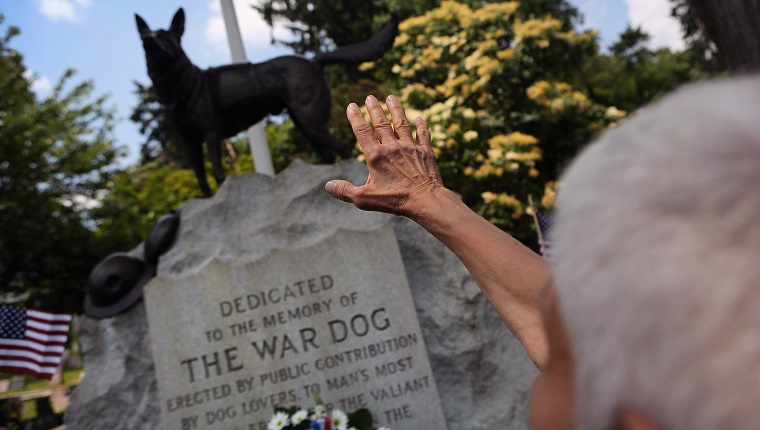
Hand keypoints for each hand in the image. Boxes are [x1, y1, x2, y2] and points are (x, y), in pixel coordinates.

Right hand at [325, 95, 443, 217]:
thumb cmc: (395, 200)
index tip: (351, 105)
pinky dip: (421, 125)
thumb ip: (345, 191)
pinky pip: (423, 134)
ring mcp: (410, 147)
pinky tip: (420, 118)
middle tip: (370, 97)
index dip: (355, 117)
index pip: (362, 131)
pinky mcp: (426, 152)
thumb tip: (328, 186)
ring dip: (396, 109)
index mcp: (376, 156)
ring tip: (391, 97)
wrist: (425, 200)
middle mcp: (392, 147)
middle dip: (374, 108)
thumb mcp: (364, 200)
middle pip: (381, 123)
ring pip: (401, 123)